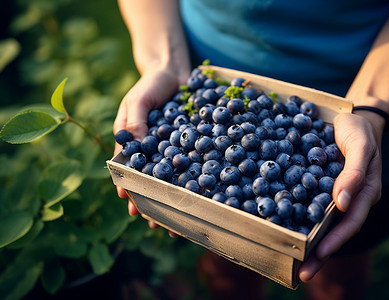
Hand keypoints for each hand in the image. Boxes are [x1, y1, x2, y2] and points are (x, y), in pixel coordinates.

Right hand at [113, 68, 186, 217]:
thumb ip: (135, 121)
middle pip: (150, 180)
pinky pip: (192, 164)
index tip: (130, 203)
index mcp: (135, 143)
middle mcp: (153, 150)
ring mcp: (173, 149)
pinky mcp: (191, 144)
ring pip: (172, 178)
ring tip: (175, 220)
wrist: (175, 71)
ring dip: (172, 199)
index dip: (129, 186)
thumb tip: (133, 145)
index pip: (129, 170)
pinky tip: (198, 195)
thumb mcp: (138, 99)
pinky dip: (193, 180)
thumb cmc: (151, 84)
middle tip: (154, 223)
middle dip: (151, 201)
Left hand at [299, 111, 384, 280]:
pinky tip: (284, 226)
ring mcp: (335, 195)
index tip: (319, 255)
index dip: (335, 241)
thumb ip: (354, 174)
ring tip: (291, 258)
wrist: (354, 119)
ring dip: (308, 241)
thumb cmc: (360, 131)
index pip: (350, 223)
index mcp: (364, 194)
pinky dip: (300, 218)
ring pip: (322, 223)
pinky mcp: (321, 187)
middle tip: (302, 273)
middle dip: (319, 253)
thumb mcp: (360, 147)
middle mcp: (350, 200)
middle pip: (335, 231)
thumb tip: (342, 203)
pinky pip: (311, 206)